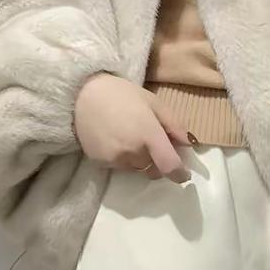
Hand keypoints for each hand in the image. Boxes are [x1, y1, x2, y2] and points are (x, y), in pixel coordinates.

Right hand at [73, 73, 191, 179]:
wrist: (82, 95)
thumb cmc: (121, 94)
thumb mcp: (153, 102)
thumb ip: (173, 124)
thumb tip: (187, 144)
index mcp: (149, 136)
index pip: (170, 166)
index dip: (179, 174)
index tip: (183, 175)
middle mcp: (133, 152)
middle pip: (154, 169)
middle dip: (158, 161)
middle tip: (152, 144)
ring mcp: (115, 160)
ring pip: (137, 169)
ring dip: (140, 161)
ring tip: (131, 138)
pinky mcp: (100, 163)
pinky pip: (120, 167)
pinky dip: (123, 159)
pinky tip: (116, 140)